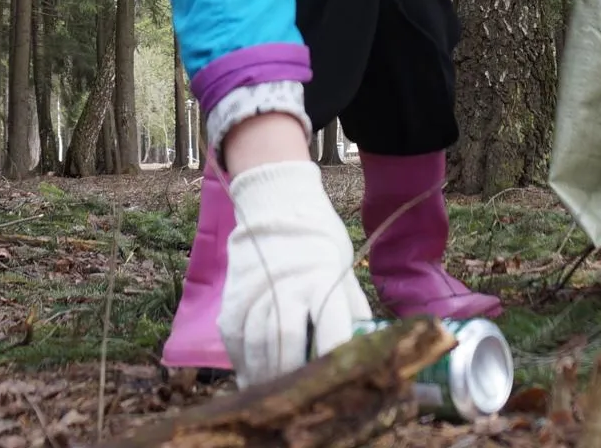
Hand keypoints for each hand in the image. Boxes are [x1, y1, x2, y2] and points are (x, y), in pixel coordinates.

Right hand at [218, 159, 372, 385]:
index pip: (329, 325)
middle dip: (293, 374)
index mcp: (320, 278)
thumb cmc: (318, 240)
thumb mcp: (344, 269)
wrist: (275, 205)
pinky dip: (245, 363)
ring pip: (257, 345)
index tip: (337, 379)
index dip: (334, 356)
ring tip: (278, 395)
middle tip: (302, 395)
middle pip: (285, 340)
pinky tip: (255, 377)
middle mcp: (285, 285)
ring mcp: (254, 292)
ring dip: (267, 376)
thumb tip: (367, 347)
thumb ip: (351, 310)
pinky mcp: (232, 299)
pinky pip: (236, 341)